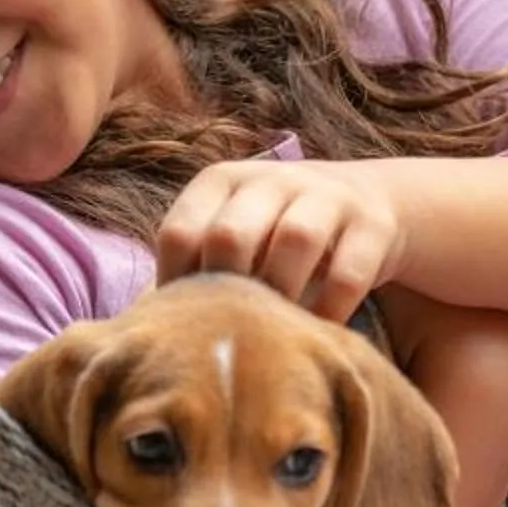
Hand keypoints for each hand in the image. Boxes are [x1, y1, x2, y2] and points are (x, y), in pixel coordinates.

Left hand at [154, 159, 404, 322]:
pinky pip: (348, 274)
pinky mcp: (373, 223)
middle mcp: (272, 179)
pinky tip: (320, 328)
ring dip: (282, 293)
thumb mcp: (232, 230)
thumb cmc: (275, 232)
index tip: (191, 319)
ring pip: (294, 241)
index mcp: (222, 180)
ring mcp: (327, 196)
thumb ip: (192, 266)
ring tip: (279, 327)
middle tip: (236, 324)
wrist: (367, 201)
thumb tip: (134, 327)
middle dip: (229, 287)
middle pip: (232, 234)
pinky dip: (330, 309)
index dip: (177, 285)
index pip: (179, 232)